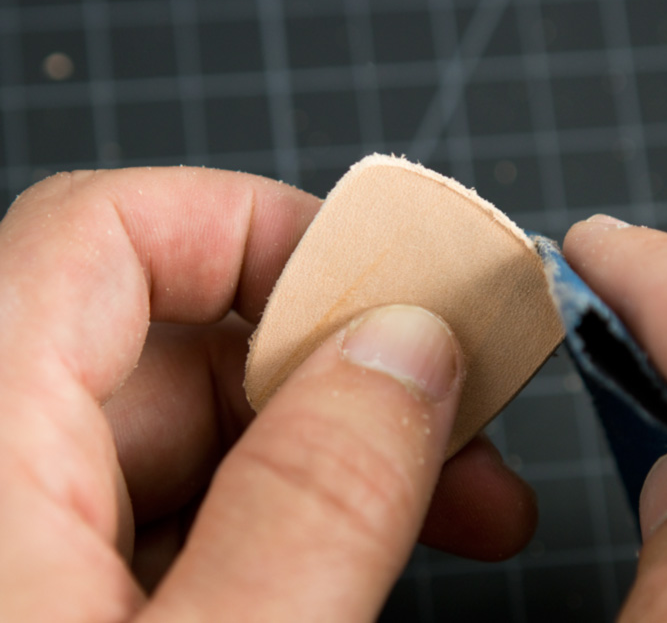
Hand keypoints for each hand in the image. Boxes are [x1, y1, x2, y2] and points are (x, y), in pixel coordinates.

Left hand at [0, 168, 535, 620]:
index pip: (107, 232)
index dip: (267, 233)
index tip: (398, 291)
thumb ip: (314, 501)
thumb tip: (409, 353)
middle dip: (350, 380)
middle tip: (471, 436)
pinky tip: (368, 559)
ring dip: (341, 465)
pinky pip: (179, 526)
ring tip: (465, 513)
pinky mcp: (54, 603)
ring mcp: (21, 550)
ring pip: (195, 447)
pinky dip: (288, 532)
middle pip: (180, 350)